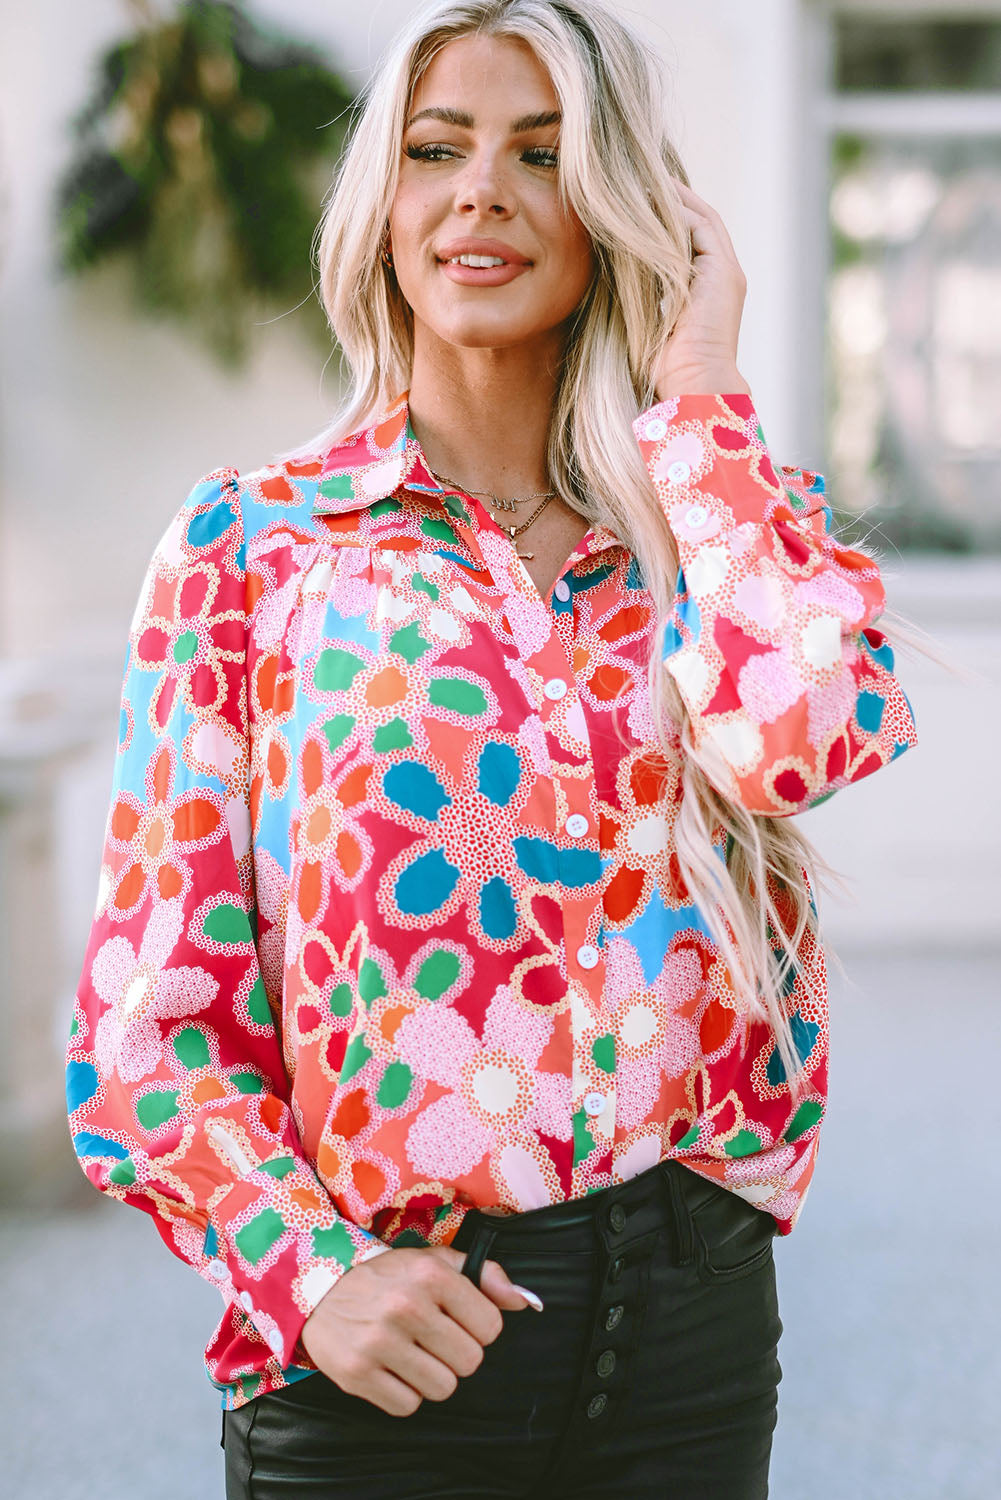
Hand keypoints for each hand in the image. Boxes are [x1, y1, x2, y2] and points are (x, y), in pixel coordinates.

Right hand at [300, 1244, 536, 1416]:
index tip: (457, 1321)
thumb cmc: (387, 1278)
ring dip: (432, 1376)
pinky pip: (407, 1405)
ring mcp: (380, 1342)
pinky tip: (391, 1368)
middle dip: (456, 1354)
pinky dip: (404, 1393)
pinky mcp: (357, 1373)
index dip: (477, 1328)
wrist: (319, 1289)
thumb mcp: (434, 1261)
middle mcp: (406, 1306)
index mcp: (431, 1275)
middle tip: (432, 1339)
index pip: (490, 1327)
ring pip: (442, 1388)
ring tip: (412, 1354)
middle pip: (469, 1362)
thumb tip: (525, 1301)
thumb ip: (484, 1275)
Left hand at [652, 180, 750, 399]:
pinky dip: (678, 212)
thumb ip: (643, 295)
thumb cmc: (668, 369)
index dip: (668, 220)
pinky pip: (701, 228)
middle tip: (643, 179)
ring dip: (676, 198)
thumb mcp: (650, 321)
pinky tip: (652, 201)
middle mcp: (723, 277)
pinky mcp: (724, 271)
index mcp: (709, 290)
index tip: (638, 204)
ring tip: (647, 181)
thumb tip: (614, 274)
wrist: (694, 384)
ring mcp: (727, 273)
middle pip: (701, 223)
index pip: (692, 241)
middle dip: (675, 199)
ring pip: (703, 219)